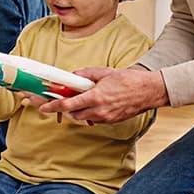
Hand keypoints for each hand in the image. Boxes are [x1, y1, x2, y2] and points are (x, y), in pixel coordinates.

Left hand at [38, 67, 168, 124]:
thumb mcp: (105, 72)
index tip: (44, 108)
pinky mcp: (113, 121)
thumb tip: (73, 76)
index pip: (67, 105)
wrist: (150, 91)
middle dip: (69, 107)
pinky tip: (98, 104)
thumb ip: (86, 74)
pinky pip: (96, 119)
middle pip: (74, 114)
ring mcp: (106, 117)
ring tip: (87, 99)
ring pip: (84, 118)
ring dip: (80, 111)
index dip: (53, 107)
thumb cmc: (130, 80)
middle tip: (70, 98)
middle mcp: (99, 110)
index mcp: (95, 97)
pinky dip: (92, 113)